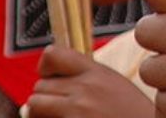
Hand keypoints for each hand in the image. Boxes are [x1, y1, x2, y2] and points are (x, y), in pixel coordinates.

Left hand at [26, 45, 152, 117]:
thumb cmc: (132, 114)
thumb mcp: (114, 86)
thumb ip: (86, 80)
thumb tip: (49, 84)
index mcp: (96, 72)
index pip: (53, 54)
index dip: (46, 67)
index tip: (52, 78)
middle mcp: (85, 89)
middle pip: (40, 85)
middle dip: (45, 98)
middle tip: (59, 108)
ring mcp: (77, 111)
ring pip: (34, 105)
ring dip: (40, 113)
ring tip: (58, 117)